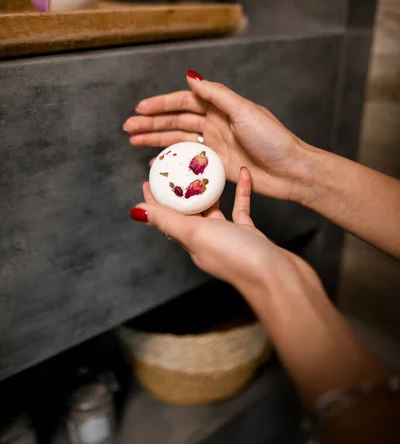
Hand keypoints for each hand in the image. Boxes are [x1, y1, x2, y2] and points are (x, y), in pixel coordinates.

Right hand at [123, 71, 305, 199]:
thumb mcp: (244, 111)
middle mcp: (214, 124)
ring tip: (133, 141)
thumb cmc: (272, 139)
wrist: (290, 171)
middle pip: (175, 120)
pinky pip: (187, 160)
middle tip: (128, 128)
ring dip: (155, 139)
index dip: (161, 104)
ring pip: (178, 139)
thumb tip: (191, 76)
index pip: (184, 102)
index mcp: (221, 108)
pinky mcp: (216, 165)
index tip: (140, 109)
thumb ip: (217, 95)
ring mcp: (214, 145)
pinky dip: (171, 160)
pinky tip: (155, 162)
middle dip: (151, 123)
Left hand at [130, 167, 320, 297]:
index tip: (149, 178)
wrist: (278, 279)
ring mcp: (229, 239)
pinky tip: (243, 174)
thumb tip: (135, 212)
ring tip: (207, 165)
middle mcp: (207, 242)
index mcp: (190, 243)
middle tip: (178, 164)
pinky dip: (241, 192)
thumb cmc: (237, 257)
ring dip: (210, 189)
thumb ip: (167, 221)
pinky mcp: (250, 236)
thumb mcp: (196, 234)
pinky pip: (242, 209)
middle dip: (181, 190)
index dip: (156, 199)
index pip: (166, 218)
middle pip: (188, 212)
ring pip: (214, 209)